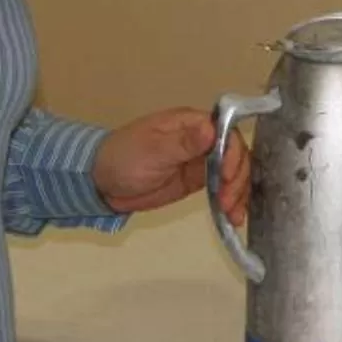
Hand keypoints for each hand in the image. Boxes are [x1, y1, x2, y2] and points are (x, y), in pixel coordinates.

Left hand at [94, 107, 249, 223]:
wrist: (102, 183)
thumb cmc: (123, 159)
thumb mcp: (153, 151)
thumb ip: (184, 142)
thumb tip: (212, 128)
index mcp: (190, 123)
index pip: (226, 132)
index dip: (233, 154)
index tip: (228, 177)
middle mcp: (201, 139)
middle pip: (236, 154)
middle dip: (238, 178)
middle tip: (228, 201)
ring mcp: (201, 161)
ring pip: (234, 173)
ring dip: (239, 193)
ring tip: (234, 215)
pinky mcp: (198, 181)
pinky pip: (223, 188)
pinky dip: (231, 201)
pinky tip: (233, 217)